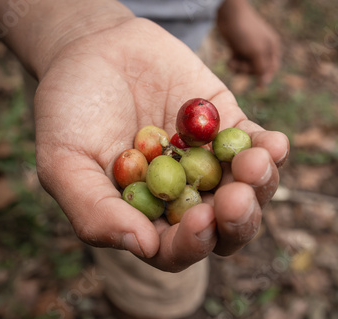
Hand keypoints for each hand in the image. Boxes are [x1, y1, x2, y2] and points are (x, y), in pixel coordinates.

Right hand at [34, 18, 288, 271]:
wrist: (95, 51)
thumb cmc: (71, 109)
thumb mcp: (63, 161)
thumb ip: (94, 210)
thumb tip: (143, 246)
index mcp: (146, 217)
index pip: (177, 249)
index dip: (192, 243)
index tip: (200, 221)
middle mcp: (184, 197)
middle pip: (225, 228)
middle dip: (237, 219)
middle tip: (236, 198)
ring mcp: (210, 164)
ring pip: (249, 190)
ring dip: (260, 184)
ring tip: (256, 162)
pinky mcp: (228, 128)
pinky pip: (257, 145)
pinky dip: (271, 149)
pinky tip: (274, 144)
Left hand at [217, 0, 280, 86]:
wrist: (228, 15)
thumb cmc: (245, 32)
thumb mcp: (256, 52)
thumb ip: (261, 68)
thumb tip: (264, 83)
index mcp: (272, 48)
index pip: (272, 69)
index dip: (265, 77)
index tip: (258, 86)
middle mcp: (262, 49)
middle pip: (257, 70)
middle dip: (247, 70)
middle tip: (239, 64)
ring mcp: (250, 49)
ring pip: (246, 68)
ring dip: (238, 68)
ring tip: (232, 62)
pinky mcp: (239, 48)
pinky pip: (238, 63)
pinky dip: (234, 63)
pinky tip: (229, 60)